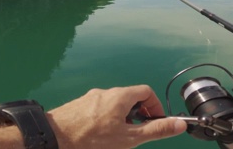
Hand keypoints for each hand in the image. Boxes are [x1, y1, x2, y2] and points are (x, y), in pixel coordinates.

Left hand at [46, 85, 186, 148]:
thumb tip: (179, 124)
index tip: (154, 123)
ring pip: (113, 104)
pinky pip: (99, 109)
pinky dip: (106, 119)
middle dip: (138, 114)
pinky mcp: (78, 106)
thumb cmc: (91, 140)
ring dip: (122, 118)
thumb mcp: (129, 138)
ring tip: (118, 137)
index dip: (154, 107)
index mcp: (120, 96)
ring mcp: (90, 98)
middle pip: (129, 97)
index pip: (145, 92)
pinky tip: (100, 136)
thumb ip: (155, 130)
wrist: (54, 138)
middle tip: (136, 133)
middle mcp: (105, 92)